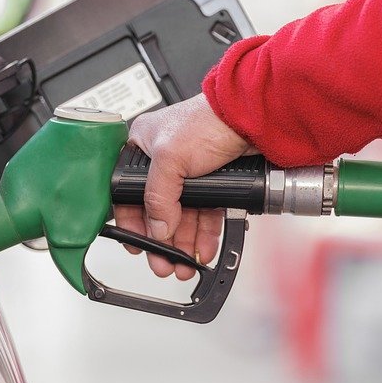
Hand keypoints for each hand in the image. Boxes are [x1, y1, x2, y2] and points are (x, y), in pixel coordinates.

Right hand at [114, 94, 252, 279]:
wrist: (253, 118)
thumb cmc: (208, 119)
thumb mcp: (170, 158)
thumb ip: (158, 197)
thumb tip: (157, 228)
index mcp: (142, 147)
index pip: (128, 193)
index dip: (131, 222)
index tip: (137, 245)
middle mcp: (165, 161)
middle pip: (158, 210)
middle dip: (162, 241)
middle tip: (163, 263)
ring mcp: (191, 172)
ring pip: (183, 216)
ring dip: (182, 242)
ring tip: (183, 264)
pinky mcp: (214, 181)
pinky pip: (205, 213)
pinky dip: (204, 233)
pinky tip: (202, 248)